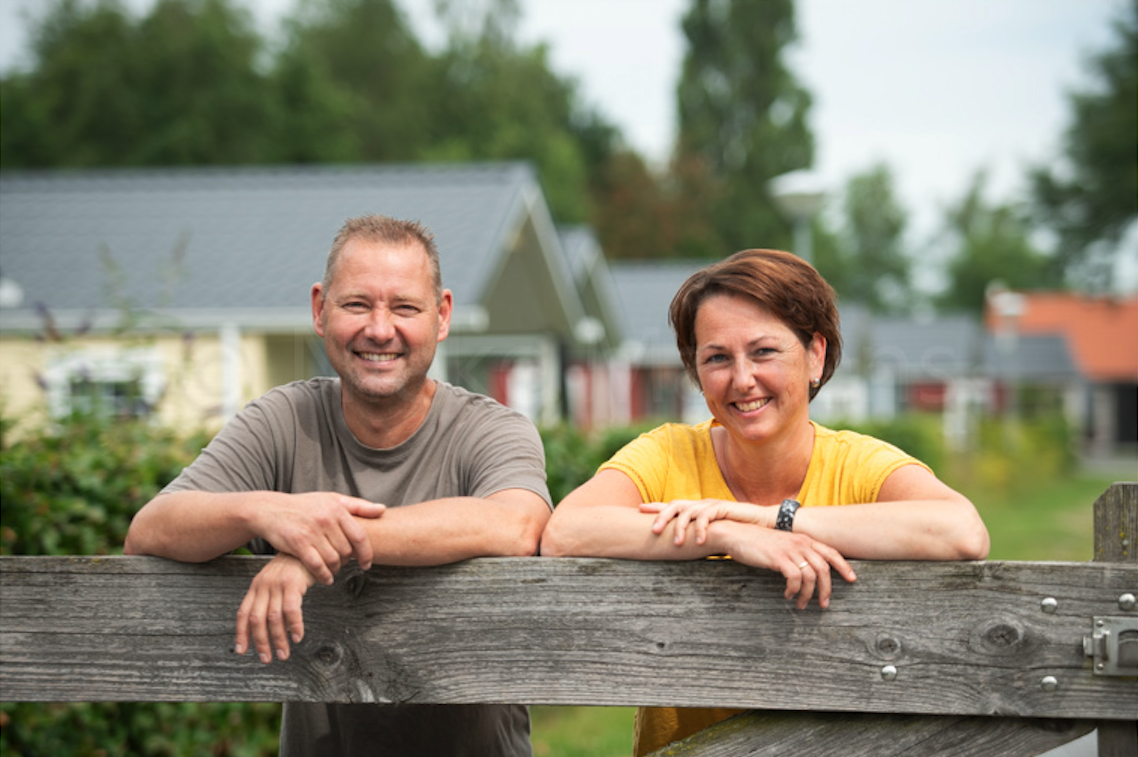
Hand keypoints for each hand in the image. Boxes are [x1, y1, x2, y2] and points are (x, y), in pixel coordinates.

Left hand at [235, 553, 316, 663]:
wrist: (310, 546)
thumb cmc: (296, 565)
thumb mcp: (277, 580)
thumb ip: (270, 598)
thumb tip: (268, 624)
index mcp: (256, 586)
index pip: (243, 613)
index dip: (241, 634)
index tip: (242, 650)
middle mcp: (263, 585)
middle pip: (256, 620)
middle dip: (261, 642)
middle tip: (267, 658)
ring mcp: (277, 584)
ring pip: (273, 618)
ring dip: (278, 639)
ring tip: (283, 653)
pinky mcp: (292, 583)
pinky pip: (291, 610)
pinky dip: (294, 626)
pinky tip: (298, 636)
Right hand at [253, 493, 384, 584]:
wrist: (270, 509)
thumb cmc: (304, 505)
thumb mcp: (331, 499)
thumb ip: (357, 506)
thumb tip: (382, 509)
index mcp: (337, 508)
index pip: (360, 536)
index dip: (366, 553)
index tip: (367, 564)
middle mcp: (326, 519)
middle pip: (346, 550)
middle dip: (347, 561)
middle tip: (343, 565)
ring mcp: (311, 531)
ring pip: (333, 559)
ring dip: (335, 569)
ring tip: (334, 571)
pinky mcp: (298, 543)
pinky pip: (317, 565)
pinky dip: (324, 575)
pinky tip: (326, 578)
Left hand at [641, 499, 771, 545]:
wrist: (763, 522)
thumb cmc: (738, 531)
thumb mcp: (714, 535)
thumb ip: (699, 538)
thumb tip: (683, 549)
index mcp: (697, 510)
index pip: (672, 506)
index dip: (656, 507)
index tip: (639, 509)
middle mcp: (701, 505)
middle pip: (676, 505)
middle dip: (662, 516)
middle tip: (654, 530)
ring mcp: (711, 505)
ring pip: (689, 511)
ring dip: (681, 527)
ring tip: (676, 542)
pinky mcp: (723, 508)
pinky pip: (707, 516)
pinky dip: (702, 529)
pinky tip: (699, 542)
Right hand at [715, 521, 856, 609]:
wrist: (736, 534)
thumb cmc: (757, 542)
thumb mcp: (782, 544)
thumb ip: (796, 551)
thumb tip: (808, 568)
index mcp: (803, 539)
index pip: (831, 552)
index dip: (844, 566)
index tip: (852, 579)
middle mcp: (799, 543)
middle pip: (824, 568)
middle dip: (826, 589)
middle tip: (824, 604)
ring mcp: (789, 550)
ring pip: (811, 576)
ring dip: (808, 594)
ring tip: (801, 604)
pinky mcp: (778, 558)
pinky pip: (794, 578)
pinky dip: (794, 590)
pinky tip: (788, 595)